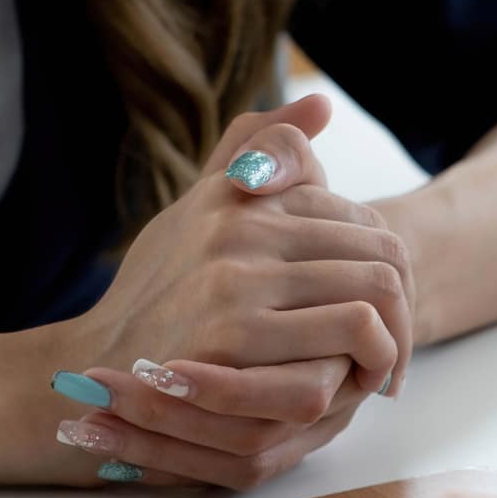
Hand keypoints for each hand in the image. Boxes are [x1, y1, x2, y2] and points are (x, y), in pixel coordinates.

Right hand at [44, 95, 415, 486]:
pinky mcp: (229, 343)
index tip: (388, 313)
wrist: (92, 366)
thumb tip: (319, 101)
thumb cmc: (156, 292)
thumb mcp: (199, 210)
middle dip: (404, 315)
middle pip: (382, 263)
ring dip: (389, 350)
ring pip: (372, 305)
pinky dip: (358, 376)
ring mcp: (235, 284)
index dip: (395, 278)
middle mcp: (241, 228)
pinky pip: (339, 351)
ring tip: (377, 376)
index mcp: (243, 197)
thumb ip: (255, 151)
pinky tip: (347, 396)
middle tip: (395, 355)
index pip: (370, 224)